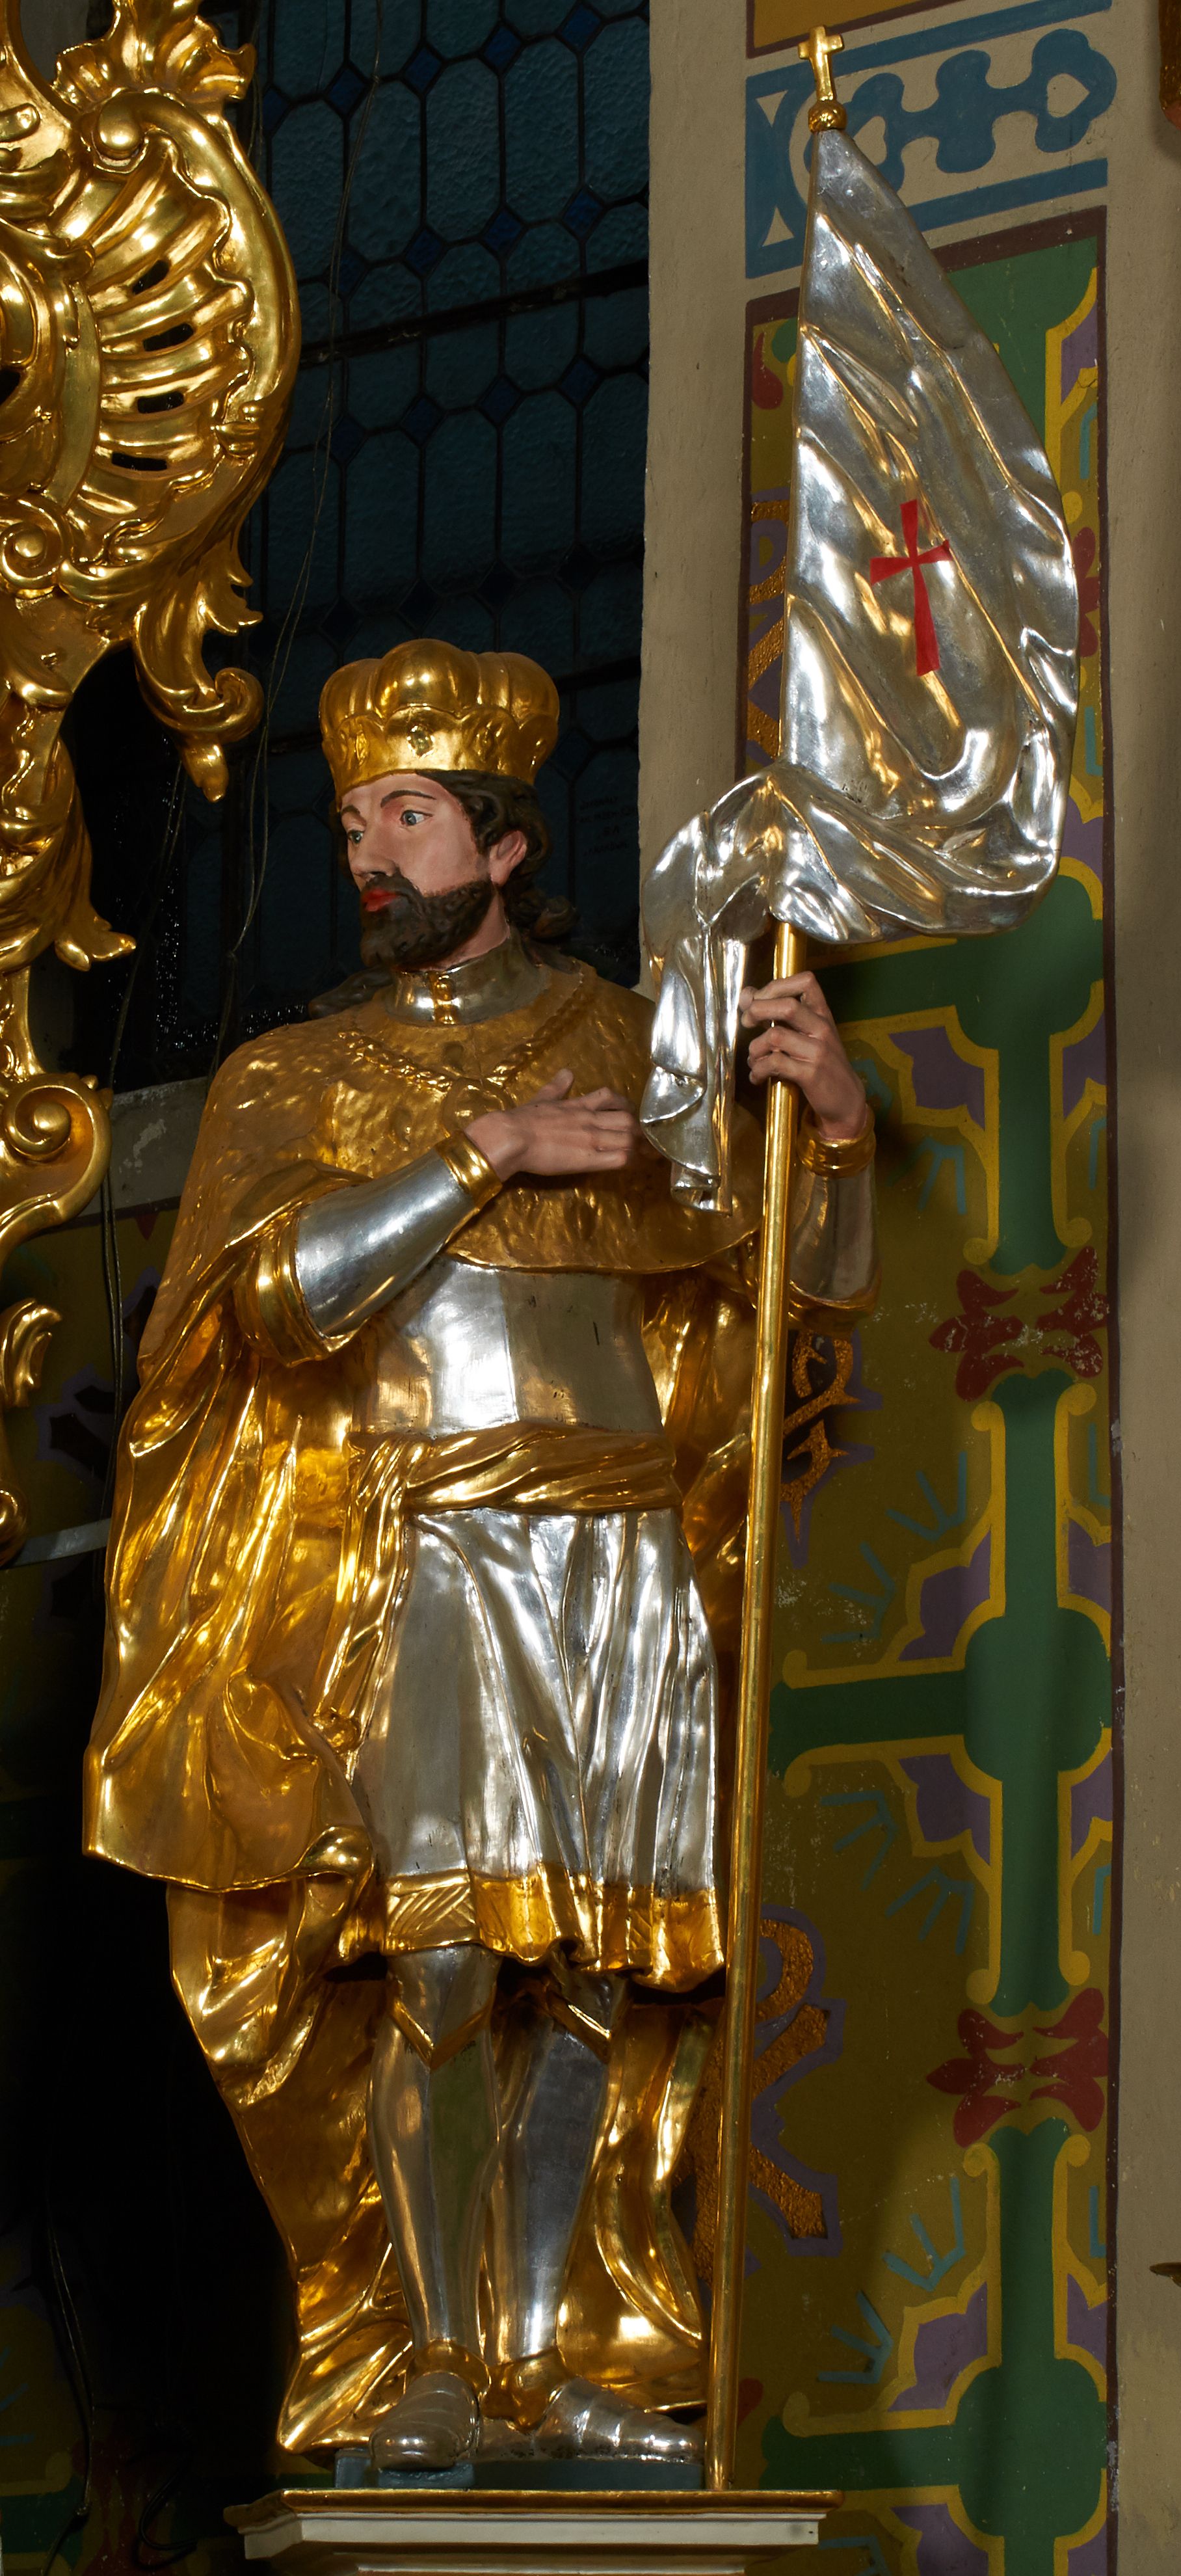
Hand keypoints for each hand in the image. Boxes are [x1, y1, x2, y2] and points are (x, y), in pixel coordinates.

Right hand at [467, 1070, 645, 1179]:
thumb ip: (556, 1087)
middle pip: (628, 1120)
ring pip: (628, 1139)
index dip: (626, 1106)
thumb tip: (566, 1072)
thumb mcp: (542, 1098)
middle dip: (639, 1130)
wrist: (511, 1137)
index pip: (611, 1098)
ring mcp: (591, 1139)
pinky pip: (619, 1158)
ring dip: (639, 1147)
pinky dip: (631, 1161)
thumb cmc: (522, 1120)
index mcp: (579, 1105)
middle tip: (644, 1139)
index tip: (631, 1114)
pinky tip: (633, 1165)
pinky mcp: (588, 1160)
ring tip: (646, 1156)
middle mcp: (590, 1119)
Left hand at [740, 971, 866, 1140]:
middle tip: (747, 1023)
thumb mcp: (806, 1035)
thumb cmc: (821, 1064)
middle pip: (787, 1006)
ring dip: (754, 1048)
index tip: (758, 1001)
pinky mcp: (811, 1074)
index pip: (806, 981)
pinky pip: (775, 1063)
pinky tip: (757, 1076)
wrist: (845, 1099)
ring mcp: (818, 1051)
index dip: (775, 986)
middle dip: (757, 1011)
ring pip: (775, 1036)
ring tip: (754, 1059)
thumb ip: (779, 1015)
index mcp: (822, 1014)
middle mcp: (822, 1028)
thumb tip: (746, 995)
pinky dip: (758, 1070)